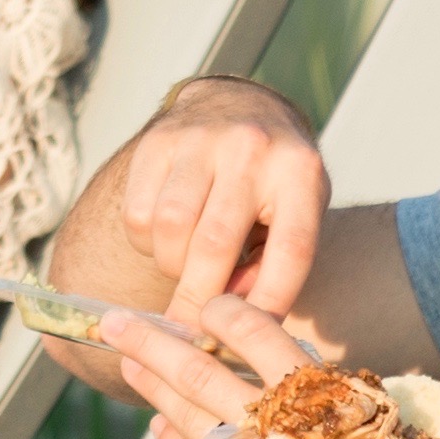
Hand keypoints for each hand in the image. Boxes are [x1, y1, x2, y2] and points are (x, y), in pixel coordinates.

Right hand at [103, 78, 335, 343]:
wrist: (237, 103)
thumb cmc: (274, 179)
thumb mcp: (297, 211)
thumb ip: (275, 261)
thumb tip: (236, 314)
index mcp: (300, 172)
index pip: (291, 249)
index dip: (270, 301)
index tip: (251, 335)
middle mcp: (251, 148)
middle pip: (217, 244)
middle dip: (198, 301)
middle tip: (189, 335)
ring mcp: (200, 140)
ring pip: (170, 228)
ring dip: (172, 266)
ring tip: (184, 270)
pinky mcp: (156, 141)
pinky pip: (139, 212)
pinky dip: (147, 242)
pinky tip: (165, 238)